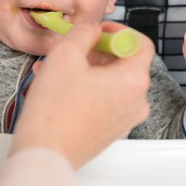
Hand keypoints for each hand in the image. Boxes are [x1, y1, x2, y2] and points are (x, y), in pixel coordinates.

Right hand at [10, 21, 154, 169]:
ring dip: (85, 69)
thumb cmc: (55, 108)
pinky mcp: (110, 131)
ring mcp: (124, 119)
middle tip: (70, 48)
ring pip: (109, 81)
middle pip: (124, 63)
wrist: (45, 154)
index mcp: (133, 80)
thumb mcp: (65, 55)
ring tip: (53, 67)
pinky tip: (57, 85)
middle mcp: (136, 101)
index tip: (96, 31)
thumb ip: (84, 32)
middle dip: (95, 51)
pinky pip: (103, 99)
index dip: (118, 31)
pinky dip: (84, 88)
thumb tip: (92, 31)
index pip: (141, 43)